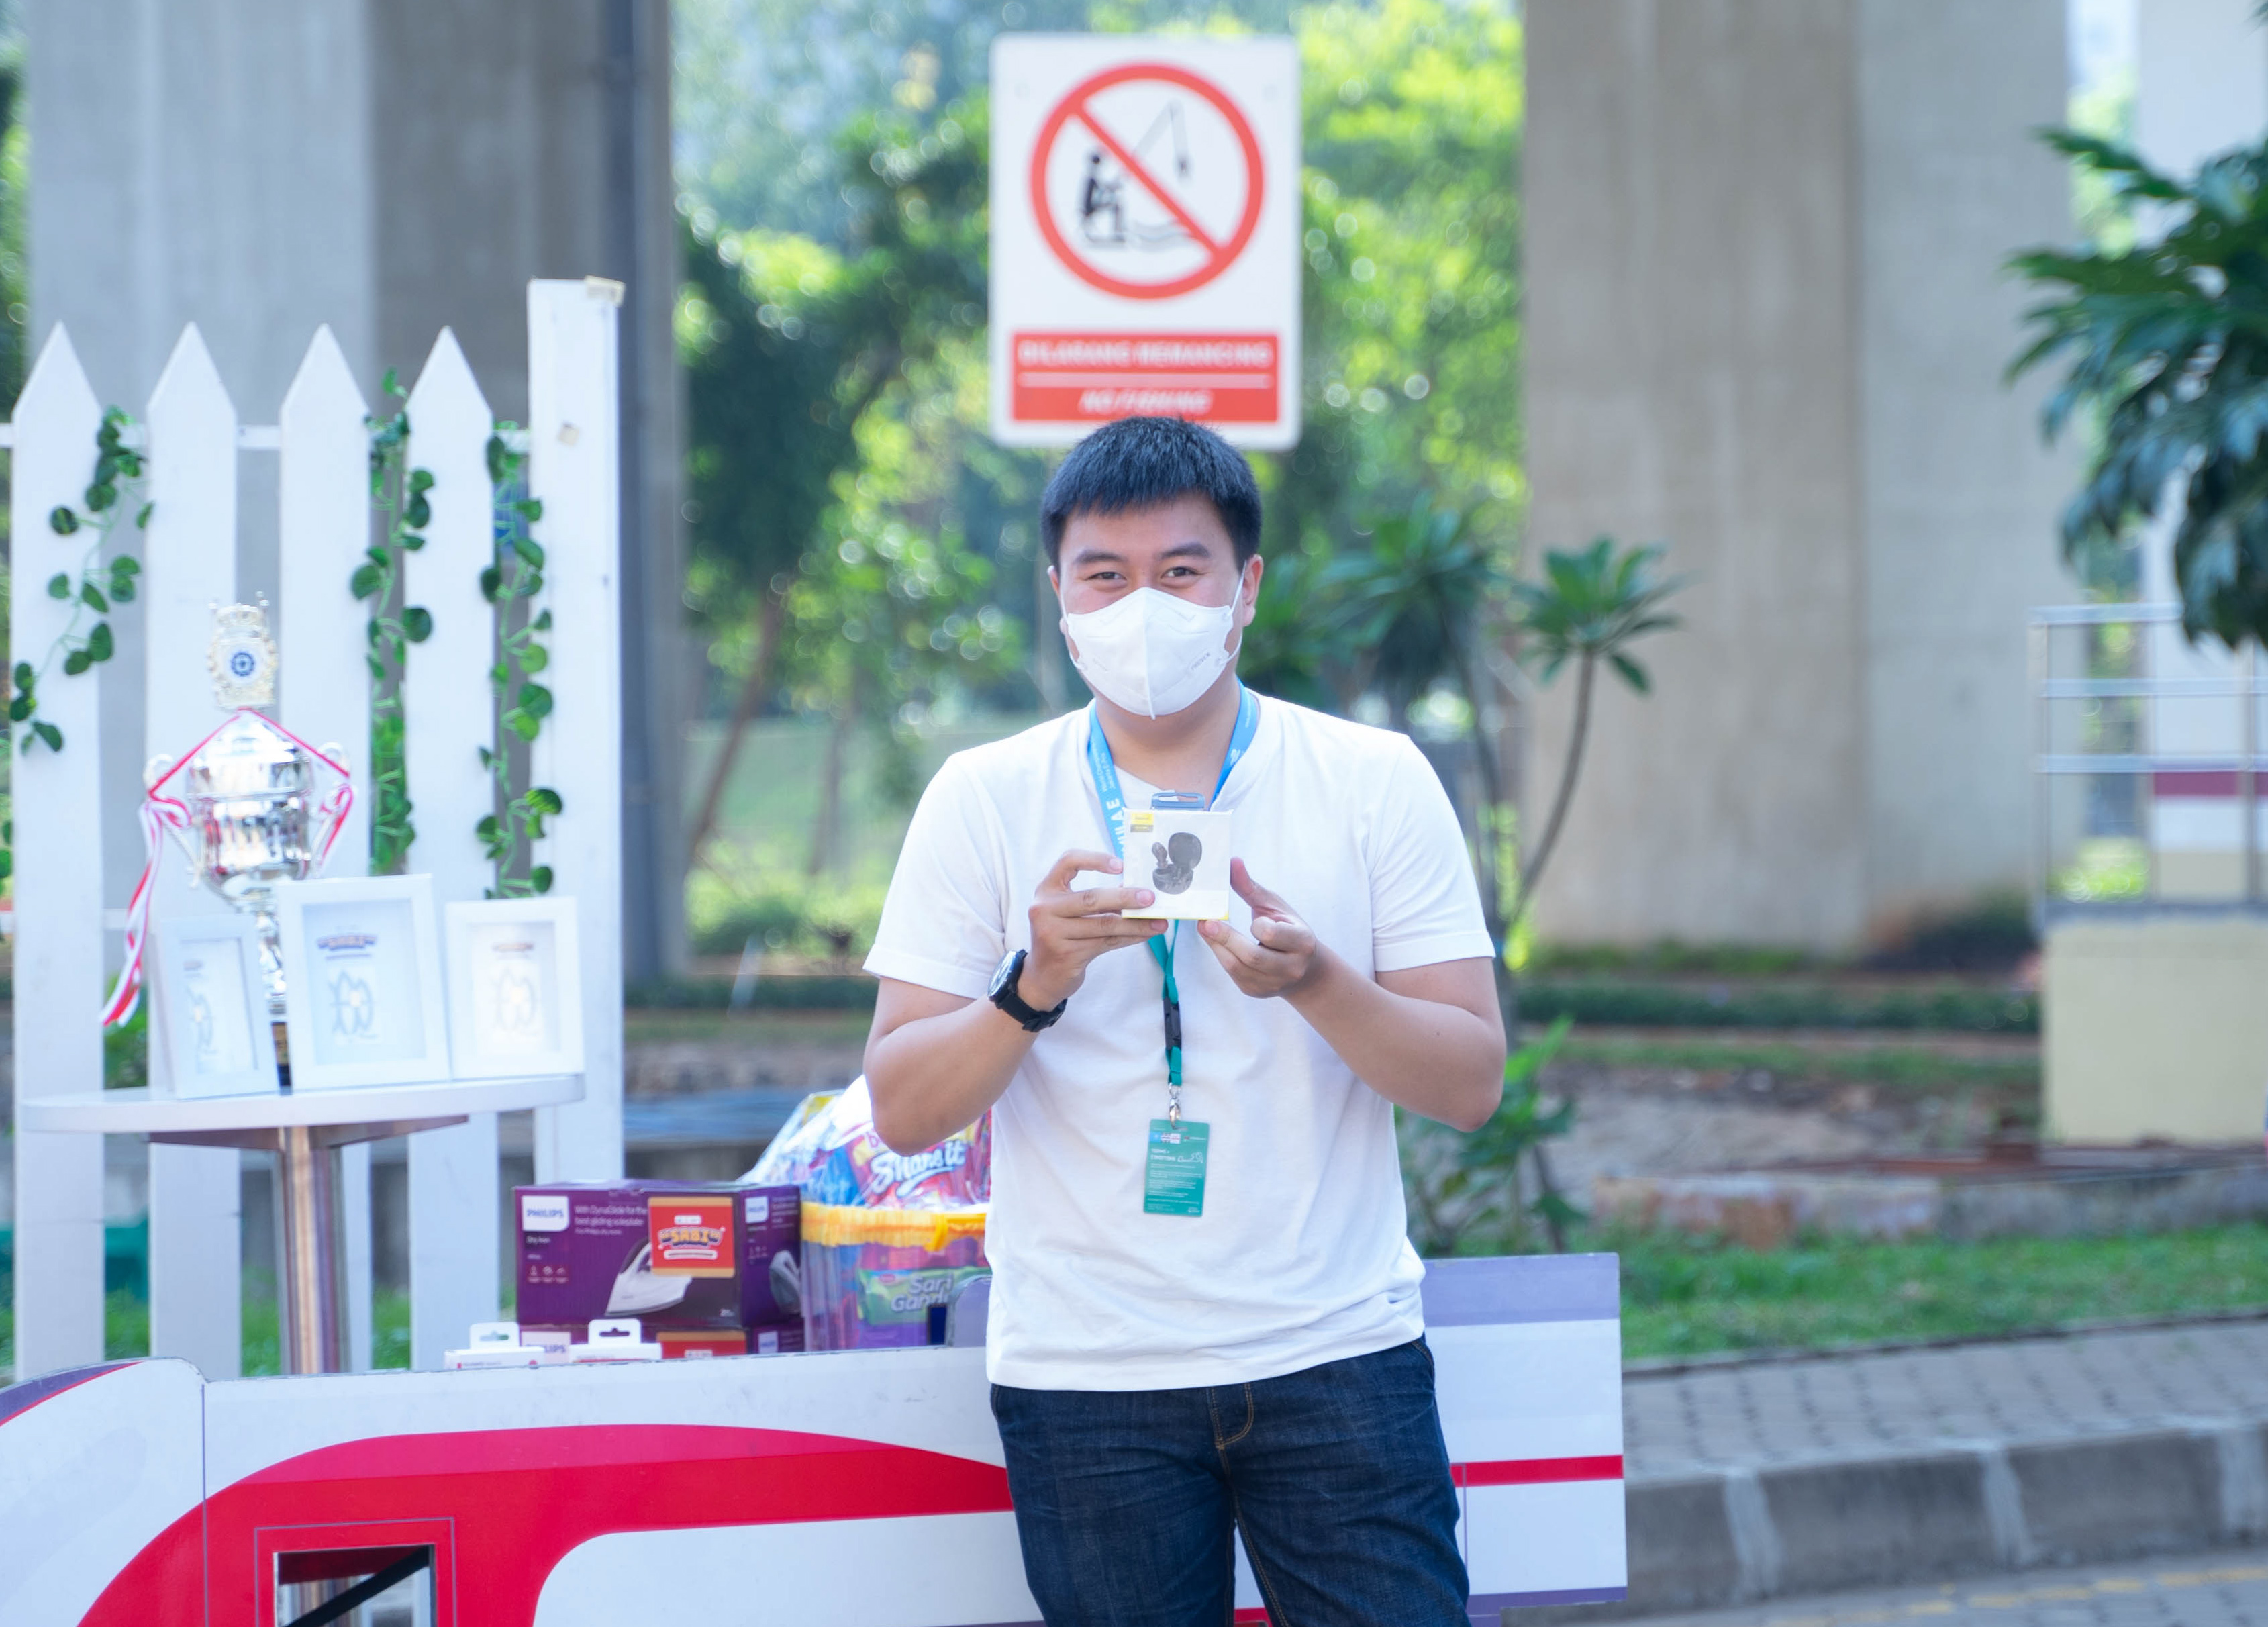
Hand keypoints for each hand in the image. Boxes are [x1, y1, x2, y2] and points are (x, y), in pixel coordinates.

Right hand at [1021, 848, 1166, 1008]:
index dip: (1095, 859)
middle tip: (1150, 898)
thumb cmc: (1062, 936)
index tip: (1121, 866)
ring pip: (1104, 924)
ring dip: (1135, 923)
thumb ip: (1098, 898)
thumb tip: (1137, 888)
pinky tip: (1145, 934)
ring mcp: (1053, 933)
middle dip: (1125, 897)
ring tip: (1158, 922)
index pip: (1068, 861)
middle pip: (1091, 898)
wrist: (1042, 976)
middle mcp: (1045, 909)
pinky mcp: (1066, 954)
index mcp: (1046, 889)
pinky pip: (1106, 942)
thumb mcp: (1070, 911)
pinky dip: (1129, 937)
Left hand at [1198, 859, 1321, 997]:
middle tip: (1205, 922)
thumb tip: (1232, 862)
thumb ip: (1252, 888)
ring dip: (1217, 946)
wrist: (1304, 970)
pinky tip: (1217, 943)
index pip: (1271, 933)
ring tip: (1205, 929)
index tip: (1253, 918)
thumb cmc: (1289, 931)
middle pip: (1251, 955)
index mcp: (1302, 942)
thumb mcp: (1276, 908)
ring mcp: (1273, 984)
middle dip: (1225, 938)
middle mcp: (1291, 967)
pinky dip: (1221, 956)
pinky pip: (1233, 974)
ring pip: (1237, 967)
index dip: (1258, 925)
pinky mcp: (1257, 992)